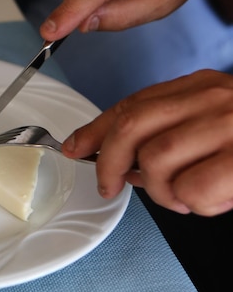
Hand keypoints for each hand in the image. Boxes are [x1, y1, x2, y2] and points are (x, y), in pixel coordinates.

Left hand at [62, 70, 232, 215]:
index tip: (74, 147)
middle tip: (110, 186)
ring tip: (179, 198)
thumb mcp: (215, 121)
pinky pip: (192, 188)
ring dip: (157, 190)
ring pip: (155, 159)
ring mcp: (227, 126)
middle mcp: (210, 100)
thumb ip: (170, 134)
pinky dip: (190, 203)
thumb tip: (127, 167)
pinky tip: (206, 202)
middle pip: (131, 125)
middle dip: (109, 162)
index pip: (132, 105)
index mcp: (200, 88)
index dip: (95, 130)